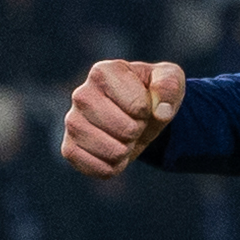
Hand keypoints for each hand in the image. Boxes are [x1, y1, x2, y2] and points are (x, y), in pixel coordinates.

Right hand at [61, 58, 184, 178]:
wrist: (139, 114)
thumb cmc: (152, 92)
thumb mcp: (170, 79)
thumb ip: (169, 86)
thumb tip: (161, 111)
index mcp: (103, 72)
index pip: (138, 106)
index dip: (149, 111)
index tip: (143, 104)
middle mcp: (81, 95)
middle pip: (124, 129)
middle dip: (138, 131)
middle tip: (134, 122)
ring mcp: (72, 122)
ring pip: (108, 150)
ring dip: (126, 150)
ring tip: (124, 137)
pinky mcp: (69, 147)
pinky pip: (92, 167)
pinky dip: (111, 167)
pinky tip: (114, 155)